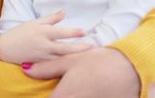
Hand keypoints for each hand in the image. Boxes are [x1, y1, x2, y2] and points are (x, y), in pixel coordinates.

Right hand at [0, 10, 90, 63]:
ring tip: (88, 56)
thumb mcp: (35, 23)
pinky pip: (56, 65)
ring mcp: (44, 57)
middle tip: (92, 47)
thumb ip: (51, 18)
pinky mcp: (42, 65)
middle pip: (65, 48)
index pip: (61, 32)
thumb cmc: (20, 33)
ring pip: (62, 59)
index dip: (73, 32)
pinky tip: (75, 64)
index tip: (84, 31)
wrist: (6, 49)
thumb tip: (64, 11)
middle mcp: (44, 45)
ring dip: (75, 58)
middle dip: (79, 49)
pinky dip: (66, 64)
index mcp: (43, 32)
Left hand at [23, 47, 139, 97]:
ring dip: (67, 95)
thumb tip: (26, 69)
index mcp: (64, 95)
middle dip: (53, 96)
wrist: (129, 69)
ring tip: (69, 88)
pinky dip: (78, 97)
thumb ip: (46, 68)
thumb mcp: (70, 60)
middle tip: (57, 88)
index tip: (29, 94)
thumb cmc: (98, 62)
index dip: (37, 97)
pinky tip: (78, 91)